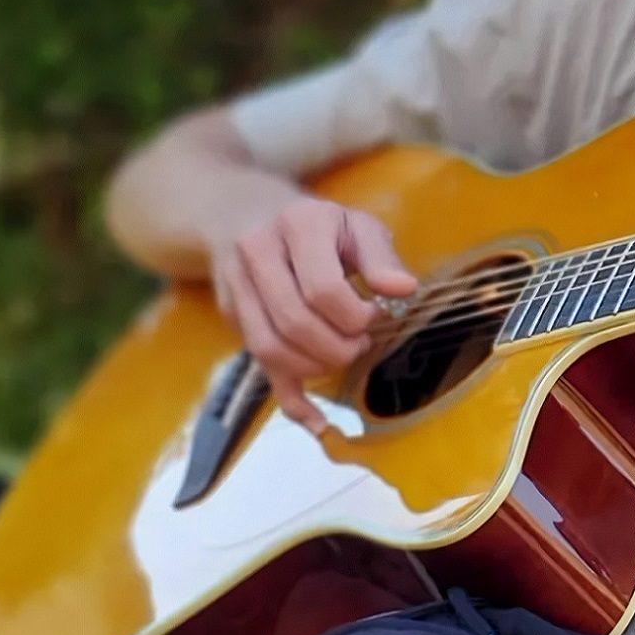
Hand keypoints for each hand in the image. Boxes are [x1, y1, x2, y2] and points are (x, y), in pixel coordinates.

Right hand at [209, 197, 417, 431]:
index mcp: (297, 225)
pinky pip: (258, 367)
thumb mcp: (356, 224)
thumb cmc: (317, 224)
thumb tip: (403, 290)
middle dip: (337, 346)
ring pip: (270, 348)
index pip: (323, 290)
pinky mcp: (231, 317)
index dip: (355, 315)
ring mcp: (235, 287)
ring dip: (315, 367)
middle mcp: (256, 253)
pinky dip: (289, 400)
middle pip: (294, 323)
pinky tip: (317, 422)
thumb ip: (381, 256)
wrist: (244, 212)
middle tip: (361, 343)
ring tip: (343, 355)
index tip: (375, 314)